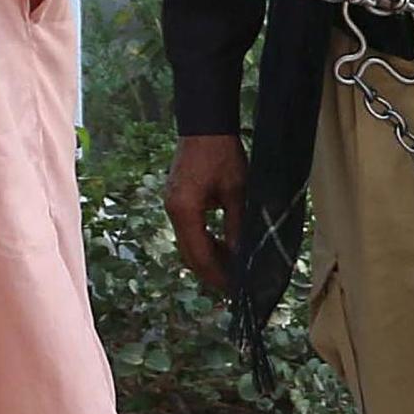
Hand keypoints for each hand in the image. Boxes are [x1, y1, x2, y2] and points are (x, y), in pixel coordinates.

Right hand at [166, 134, 248, 293]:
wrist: (205, 124)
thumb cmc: (223, 154)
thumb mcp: (237, 190)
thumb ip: (237, 225)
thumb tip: (241, 255)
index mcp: (185, 210)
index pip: (199, 255)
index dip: (216, 274)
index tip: (234, 289)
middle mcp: (173, 211)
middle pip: (189, 253)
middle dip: (211, 271)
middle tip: (234, 284)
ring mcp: (172, 205)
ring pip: (188, 243)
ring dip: (208, 256)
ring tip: (232, 267)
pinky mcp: (177, 199)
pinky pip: (189, 229)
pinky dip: (204, 241)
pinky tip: (222, 245)